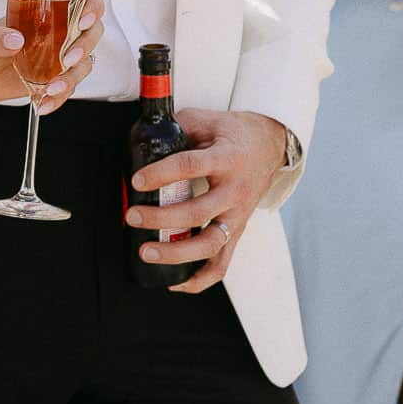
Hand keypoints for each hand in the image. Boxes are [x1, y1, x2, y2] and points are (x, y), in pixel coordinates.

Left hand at [0, 0, 105, 115]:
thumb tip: (13, 39)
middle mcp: (59, 30)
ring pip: (84, 63)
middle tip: (67, 59)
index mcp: (46, 8)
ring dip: (73, 77)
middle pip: (92, 32)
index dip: (91, 5)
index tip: (83, 20)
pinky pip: (69, 87)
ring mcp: (59, 55)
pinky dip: (60, 97)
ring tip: (52, 88)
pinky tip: (43, 103)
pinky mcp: (55, 77)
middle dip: (84, 45)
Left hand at [128, 108, 285, 293]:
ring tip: (147, 252)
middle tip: (132, 216)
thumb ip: (178, 128)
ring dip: (176, 253)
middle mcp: (234, 191)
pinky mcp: (238, 231)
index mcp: (226, 159)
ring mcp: (238, 215)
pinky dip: (200, 279)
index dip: (161, 174)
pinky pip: (222, 264)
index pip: (190, 167)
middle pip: (197, 212)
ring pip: (210, 244)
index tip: (136, 180)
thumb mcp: (208, 120)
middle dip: (160, 218)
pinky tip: (175, 282)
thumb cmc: (234, 134)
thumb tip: (143, 140)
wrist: (270, 146)